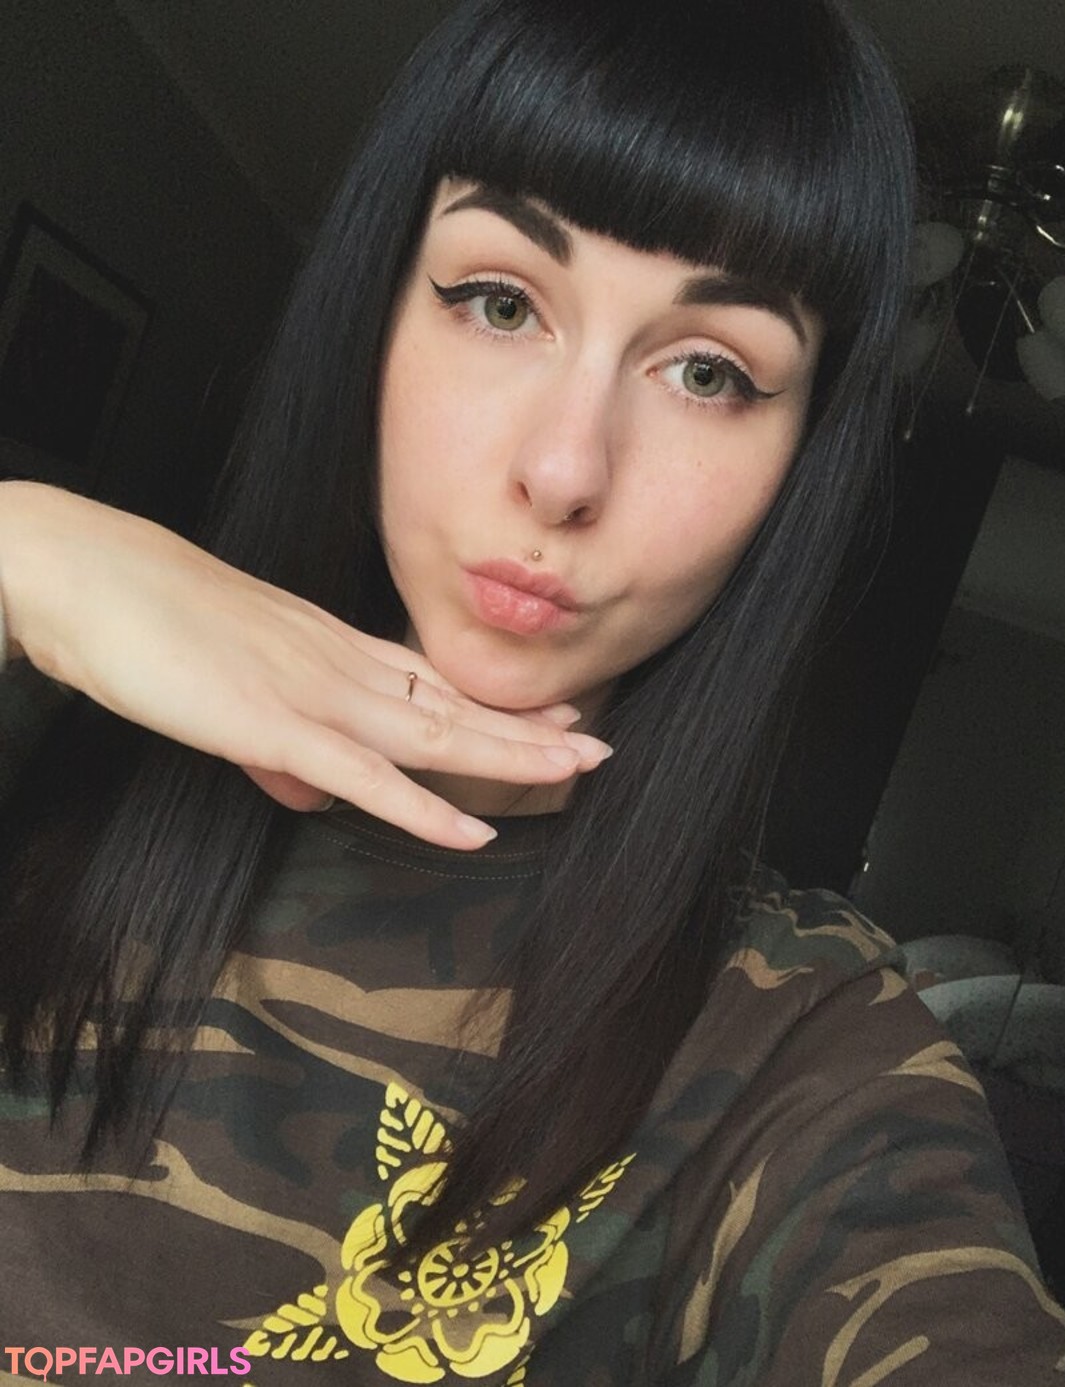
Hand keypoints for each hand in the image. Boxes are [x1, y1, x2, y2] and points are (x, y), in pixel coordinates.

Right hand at [0, 483, 611, 847]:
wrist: (87, 575)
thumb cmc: (146, 622)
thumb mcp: (225, 690)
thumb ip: (272, 749)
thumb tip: (308, 794)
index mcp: (327, 648)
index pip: (430, 679)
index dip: (494, 703)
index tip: (551, 713)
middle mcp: (339, 665)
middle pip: (451, 705)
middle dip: (528, 730)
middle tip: (595, 746)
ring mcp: (315, 694)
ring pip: (433, 734)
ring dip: (509, 756)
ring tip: (576, 770)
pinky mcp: (276, 725)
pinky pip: (367, 777)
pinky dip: (424, 808)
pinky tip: (474, 831)